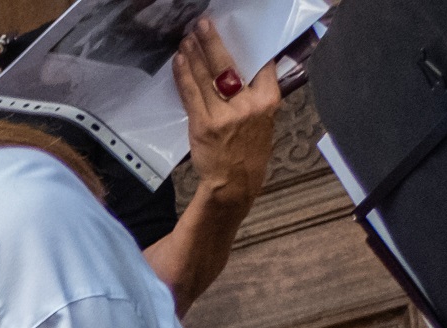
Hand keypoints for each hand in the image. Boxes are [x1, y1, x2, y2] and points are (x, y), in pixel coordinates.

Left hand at [172, 18, 279, 208]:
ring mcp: (224, 115)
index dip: (247, 48)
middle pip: (228, 64)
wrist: (234, 184)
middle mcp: (247, 105)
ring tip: (187, 38)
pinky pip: (191, 94)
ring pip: (207, 76)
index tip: (235, 32)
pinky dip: (184, 75)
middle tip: (202, 24)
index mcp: (267, 101)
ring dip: (194, 54)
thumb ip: (258, 97)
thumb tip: (248, 72)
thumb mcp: (265, 122)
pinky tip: (179, 60)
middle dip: (212, 41)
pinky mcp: (203, 125)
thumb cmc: (249, 153)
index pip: (261, 66)